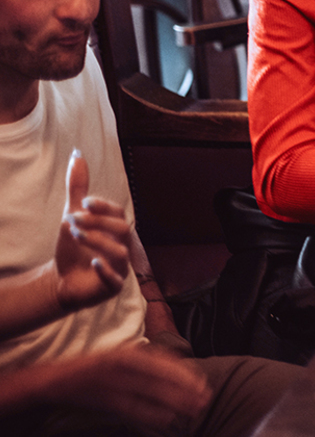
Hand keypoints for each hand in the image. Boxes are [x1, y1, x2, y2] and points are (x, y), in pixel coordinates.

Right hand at [21, 346, 211, 431]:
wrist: (59, 379)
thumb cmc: (97, 366)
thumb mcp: (123, 354)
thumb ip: (148, 358)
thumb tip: (180, 363)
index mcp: (130, 351)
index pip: (165, 362)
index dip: (185, 374)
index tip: (202, 383)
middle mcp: (123, 365)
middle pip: (161, 379)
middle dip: (185, 390)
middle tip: (205, 400)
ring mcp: (113, 383)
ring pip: (150, 394)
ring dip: (174, 403)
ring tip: (192, 411)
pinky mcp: (105, 401)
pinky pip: (132, 409)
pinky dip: (150, 414)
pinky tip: (167, 419)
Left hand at [53, 150, 130, 311]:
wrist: (63, 281)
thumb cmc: (74, 248)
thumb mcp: (73, 215)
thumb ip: (78, 188)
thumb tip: (77, 154)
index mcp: (116, 229)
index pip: (119, 213)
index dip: (104, 207)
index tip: (85, 202)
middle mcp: (123, 245)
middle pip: (122, 229)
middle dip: (98, 223)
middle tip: (73, 221)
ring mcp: (121, 267)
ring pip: (120, 252)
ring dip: (99, 242)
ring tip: (77, 235)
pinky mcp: (113, 287)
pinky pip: (116, 280)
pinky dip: (106, 270)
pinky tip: (93, 262)